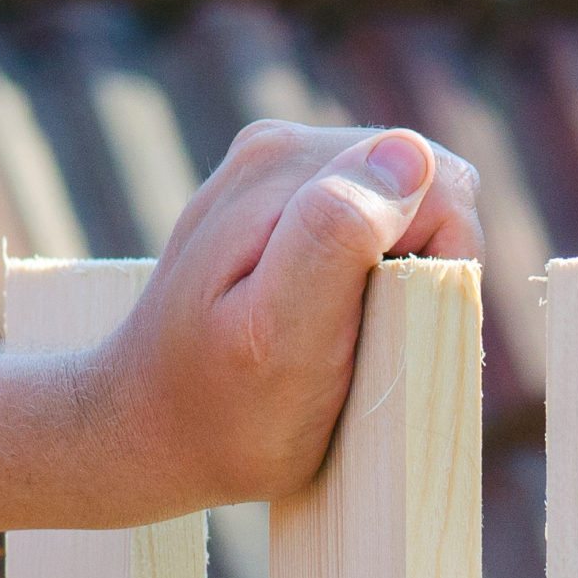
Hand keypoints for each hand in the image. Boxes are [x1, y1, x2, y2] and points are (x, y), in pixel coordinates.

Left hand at [84, 122, 483, 515]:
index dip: (438, 270)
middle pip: (425, 189)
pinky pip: (366, 224)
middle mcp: (285, 145)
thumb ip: (338, 236)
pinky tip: (322, 329)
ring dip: (393, 280)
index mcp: (293, 167)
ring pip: (402, 208)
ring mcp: (277, 170)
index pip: (438, 187)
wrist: (139, 433)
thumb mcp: (282, 338)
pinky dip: (366, 282)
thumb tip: (407, 156)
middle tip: (363, 351)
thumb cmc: (220, 413)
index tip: (388, 339)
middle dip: (417, 272)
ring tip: (339, 346)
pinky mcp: (276, 203)